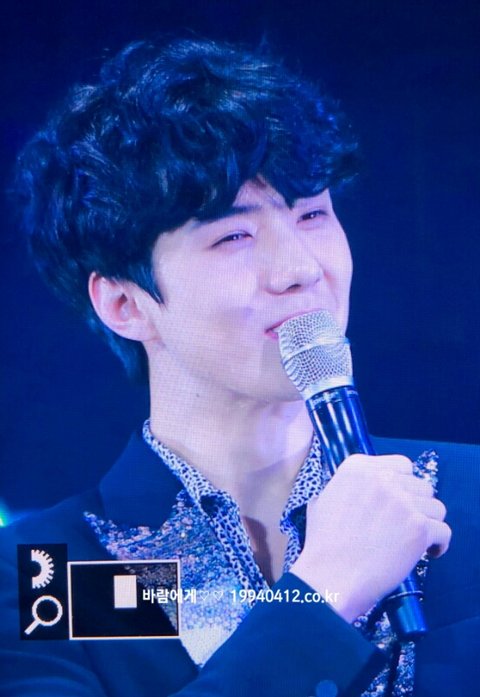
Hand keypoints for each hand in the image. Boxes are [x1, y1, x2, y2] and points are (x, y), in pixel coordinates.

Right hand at [290, 454, 450, 621]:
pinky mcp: (418, 527)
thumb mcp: (323, 501)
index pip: (401, 465)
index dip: (404, 486)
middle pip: (421, 486)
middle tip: (405, 525)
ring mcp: (402, 501)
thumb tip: (359, 490)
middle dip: (417, 505)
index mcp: (358, 468)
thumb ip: (346, 488)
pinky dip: (438, 544)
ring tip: (414, 540)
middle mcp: (382, 478)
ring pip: (436, 507)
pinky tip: (426, 553)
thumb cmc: (324, 545)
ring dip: (428, 524)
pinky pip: (444, 531)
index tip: (400, 501)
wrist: (330, 576)